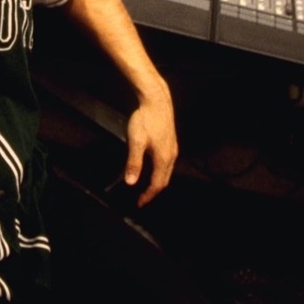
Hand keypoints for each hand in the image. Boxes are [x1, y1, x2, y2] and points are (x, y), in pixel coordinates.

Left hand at [121, 83, 178, 206]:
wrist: (156, 100)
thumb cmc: (145, 119)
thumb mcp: (136, 142)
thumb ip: (134, 163)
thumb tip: (131, 182)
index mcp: (163, 159)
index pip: (157, 184)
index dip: (148, 196)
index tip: (140, 203)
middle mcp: (171, 155)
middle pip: (164, 180)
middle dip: (153, 191)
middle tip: (143, 198)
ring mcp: (173, 148)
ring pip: (167, 171)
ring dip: (157, 181)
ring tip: (147, 186)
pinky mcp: (171, 141)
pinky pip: (167, 163)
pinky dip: (160, 171)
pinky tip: (152, 168)